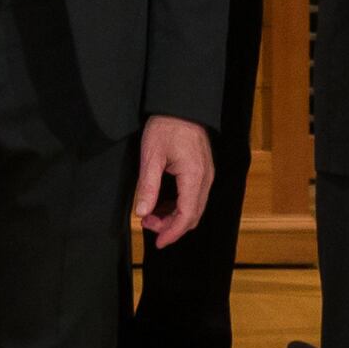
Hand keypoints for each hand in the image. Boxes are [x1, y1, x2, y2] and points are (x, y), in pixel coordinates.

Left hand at [132, 112, 214, 243]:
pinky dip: (179, 205)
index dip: (172, 232)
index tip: (158, 243)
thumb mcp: (150, 156)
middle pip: (192, 215)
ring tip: (150, 213)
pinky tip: (162, 203)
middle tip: (148, 224)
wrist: (181, 105)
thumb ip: (147, 187)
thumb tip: (142, 212)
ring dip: (174, 216)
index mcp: (194, 176)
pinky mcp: (202, 171)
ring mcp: (206, 175)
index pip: (186, 215)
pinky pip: (194, 196)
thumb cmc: (166, 126)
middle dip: (170, 226)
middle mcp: (205, 179)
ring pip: (194, 207)